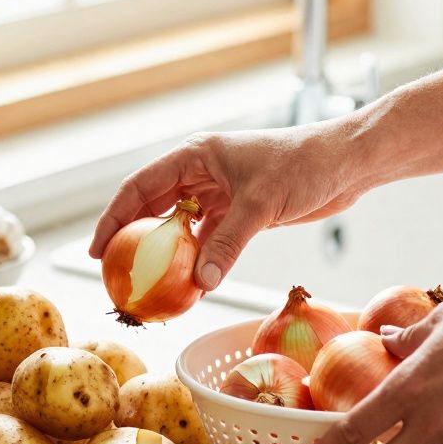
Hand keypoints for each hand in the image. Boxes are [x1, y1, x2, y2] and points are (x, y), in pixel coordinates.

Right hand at [88, 125, 371, 289]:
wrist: (345, 164)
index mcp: (194, 156)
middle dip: (133, 240)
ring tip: (148, 285)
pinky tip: (190, 286)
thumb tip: (200, 284)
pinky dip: (197, 262)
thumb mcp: (260, 205)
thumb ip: (228, 244)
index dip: (113, 218)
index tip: (98, 250)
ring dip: (167, 255)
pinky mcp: (238, 212)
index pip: (139, 187)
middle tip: (115, 273)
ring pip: (180, 228)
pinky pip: (207, 241)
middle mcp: (200, 173)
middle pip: (153, 208)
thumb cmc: (304, 166)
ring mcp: (219, 194)